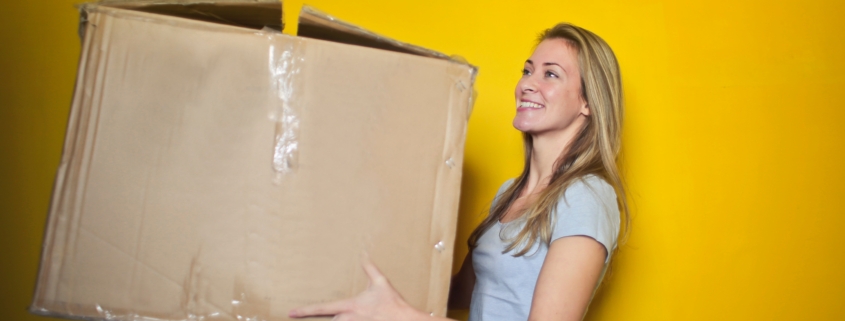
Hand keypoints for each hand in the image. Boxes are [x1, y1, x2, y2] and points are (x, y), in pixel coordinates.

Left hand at [289, 259, 426, 320]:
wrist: (404, 320)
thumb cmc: (392, 303)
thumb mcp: (381, 283)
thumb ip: (370, 269)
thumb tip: (364, 253)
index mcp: (350, 306)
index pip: (322, 308)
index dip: (304, 311)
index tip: (291, 312)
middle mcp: (348, 319)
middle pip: (332, 320)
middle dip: (337, 317)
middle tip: (352, 311)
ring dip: (344, 319)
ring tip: (360, 313)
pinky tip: (360, 318)